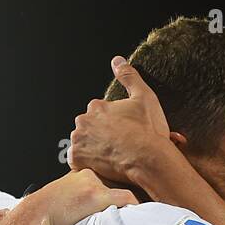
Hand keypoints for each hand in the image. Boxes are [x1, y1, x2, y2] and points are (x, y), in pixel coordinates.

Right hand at [22, 168, 137, 224]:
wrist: (31, 219)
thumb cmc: (43, 215)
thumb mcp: (61, 201)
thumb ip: (78, 201)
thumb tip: (90, 213)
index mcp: (78, 174)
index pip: (106, 176)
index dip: (118, 186)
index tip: (127, 196)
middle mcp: (86, 174)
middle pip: (117, 180)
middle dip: (129, 190)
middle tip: (143, 200)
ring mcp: (92, 184)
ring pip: (124, 187)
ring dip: (134, 200)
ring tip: (145, 208)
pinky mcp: (97, 195)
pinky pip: (127, 198)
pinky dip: (135, 207)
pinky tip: (140, 214)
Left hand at [68, 57, 175, 186]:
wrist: (148, 160)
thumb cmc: (148, 131)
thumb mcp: (144, 97)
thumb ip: (129, 77)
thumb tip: (117, 61)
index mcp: (97, 106)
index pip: (99, 113)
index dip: (113, 123)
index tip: (124, 131)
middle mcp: (83, 121)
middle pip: (89, 128)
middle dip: (101, 135)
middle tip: (119, 145)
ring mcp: (78, 141)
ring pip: (82, 143)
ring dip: (93, 148)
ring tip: (113, 156)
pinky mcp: (77, 159)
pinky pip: (77, 161)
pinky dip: (86, 163)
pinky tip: (102, 164)